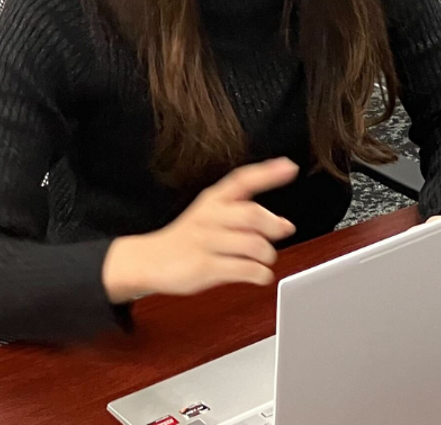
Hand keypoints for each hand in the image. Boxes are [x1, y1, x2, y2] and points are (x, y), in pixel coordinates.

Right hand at [102, 158, 299, 301]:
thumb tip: (284, 224)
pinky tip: (259, 274)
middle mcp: (210, 217)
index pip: (243, 179)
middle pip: (253, 214)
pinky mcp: (204, 266)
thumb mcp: (212, 215)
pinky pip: (244, 269)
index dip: (268, 173)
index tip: (289, 167)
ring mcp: (206, 242)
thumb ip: (246, 216)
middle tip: (283, 230)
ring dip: (268, 254)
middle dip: (274, 225)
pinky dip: (259, 274)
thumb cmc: (188, 238)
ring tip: (265, 259)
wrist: (150, 261)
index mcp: (213, 200)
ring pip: (253, 244)